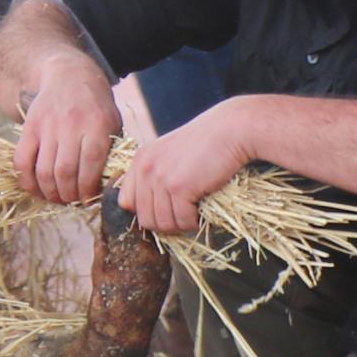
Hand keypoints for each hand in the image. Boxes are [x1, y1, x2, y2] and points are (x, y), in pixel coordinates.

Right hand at [12, 53, 122, 206]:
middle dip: (68, 195)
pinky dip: (27, 180)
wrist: (69, 75)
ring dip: (49, 192)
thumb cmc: (96, 107)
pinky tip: (36, 188)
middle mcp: (71, 125)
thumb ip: (110, 152)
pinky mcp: (29, 127)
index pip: (90, 167)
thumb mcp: (112, 123)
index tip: (88, 200)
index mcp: (97, 126)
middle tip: (71, 201)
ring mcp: (47, 125)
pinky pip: (22, 160)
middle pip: (64, 172)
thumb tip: (106, 189)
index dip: (87, 190)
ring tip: (57, 197)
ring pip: (43, 170)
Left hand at [116, 100, 248, 239]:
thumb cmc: (205, 144)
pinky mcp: (179, 187)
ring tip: (193, 214)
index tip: (165, 211)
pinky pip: (182, 220)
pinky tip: (201, 211)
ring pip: (163, 224)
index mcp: (140, 160)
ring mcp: (160, 178)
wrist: (230, 130)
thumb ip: (154, 174)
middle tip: (183, 218)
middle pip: (144, 218)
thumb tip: (147, 211)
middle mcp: (145, 169)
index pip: (126, 202)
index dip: (145, 212)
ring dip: (180, 225)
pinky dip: (193, 222)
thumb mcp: (168, 154)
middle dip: (165, 224)